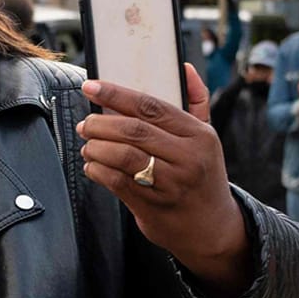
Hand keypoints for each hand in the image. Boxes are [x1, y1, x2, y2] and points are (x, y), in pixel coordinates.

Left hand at [81, 64, 250, 295]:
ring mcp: (171, 184)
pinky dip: (98, 171)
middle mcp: (188, 158)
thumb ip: (196, 103)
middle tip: (85, 123)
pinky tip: (92, 165)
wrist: (213, 229)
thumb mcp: (208, 139)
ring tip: (88, 144)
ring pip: (123, 156)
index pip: (151, 107)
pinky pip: (117, 182)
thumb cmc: (203, 176)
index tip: (90, 86)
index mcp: (200, 135)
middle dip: (101, 124)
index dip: (116, 94)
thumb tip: (184, 68)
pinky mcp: (153, 206)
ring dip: (96, 148)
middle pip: (134, 131)